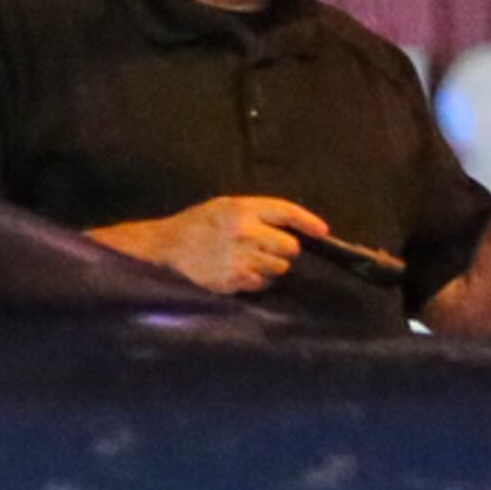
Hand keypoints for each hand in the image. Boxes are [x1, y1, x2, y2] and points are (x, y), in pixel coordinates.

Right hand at [94, 195, 314, 294]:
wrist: (168, 247)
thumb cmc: (199, 223)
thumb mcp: (226, 206)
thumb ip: (257, 213)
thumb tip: (292, 227)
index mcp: (243, 209)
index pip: (287, 213)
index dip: (308, 222)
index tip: (322, 231)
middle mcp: (245, 233)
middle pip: (289, 247)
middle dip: (284, 248)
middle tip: (270, 247)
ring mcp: (240, 258)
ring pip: (279, 268)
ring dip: (272, 266)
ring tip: (253, 260)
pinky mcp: (234, 280)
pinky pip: (262, 284)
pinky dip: (258, 280)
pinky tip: (242, 272)